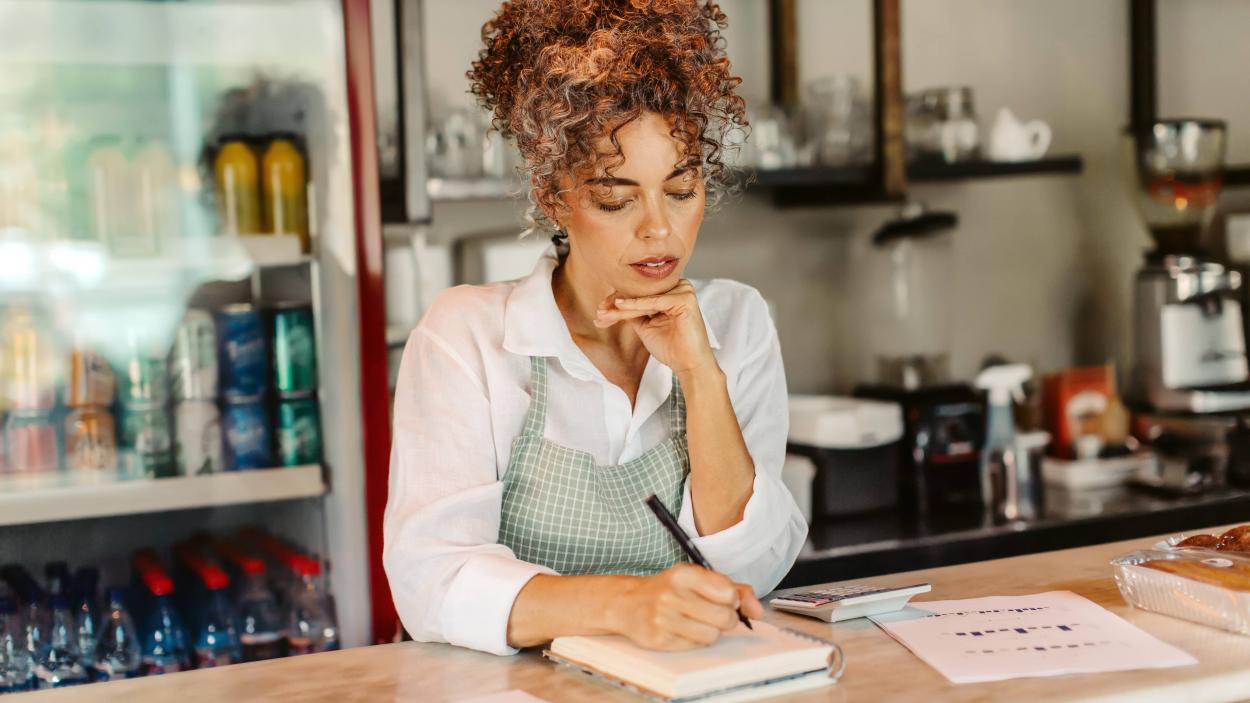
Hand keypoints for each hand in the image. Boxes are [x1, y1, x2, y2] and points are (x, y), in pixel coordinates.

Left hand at [594, 280, 716, 375]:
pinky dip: (635, 305)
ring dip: (621, 308)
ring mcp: (683, 291)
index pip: (640, 291)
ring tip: (603, 314)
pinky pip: (654, 301)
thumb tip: (612, 302)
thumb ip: (633, 311)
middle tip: (598, 313)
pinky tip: (618, 306)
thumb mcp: (645, 326)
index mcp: (671, 291)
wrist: (688, 365)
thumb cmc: (671, 348)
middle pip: (641, 293)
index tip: (600, 310)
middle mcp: (679, 287)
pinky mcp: (685, 299)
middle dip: (616, 304)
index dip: (618, 300)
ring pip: (644, 297)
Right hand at [606, 563, 763, 650]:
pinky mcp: (660, 640)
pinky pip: (696, 646)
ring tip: (697, 621)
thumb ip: (733, 589)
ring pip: (712, 635)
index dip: (732, 599)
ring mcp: (664, 619)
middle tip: (713, 612)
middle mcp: (671, 595)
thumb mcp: (698, 578)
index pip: (727, 592)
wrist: (629, 603)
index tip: (724, 598)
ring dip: (711, 631)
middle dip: (726, 618)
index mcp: (683, 575)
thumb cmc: (669, 589)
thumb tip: (758, 610)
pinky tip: (683, 629)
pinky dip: (696, 639)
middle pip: (724, 617)